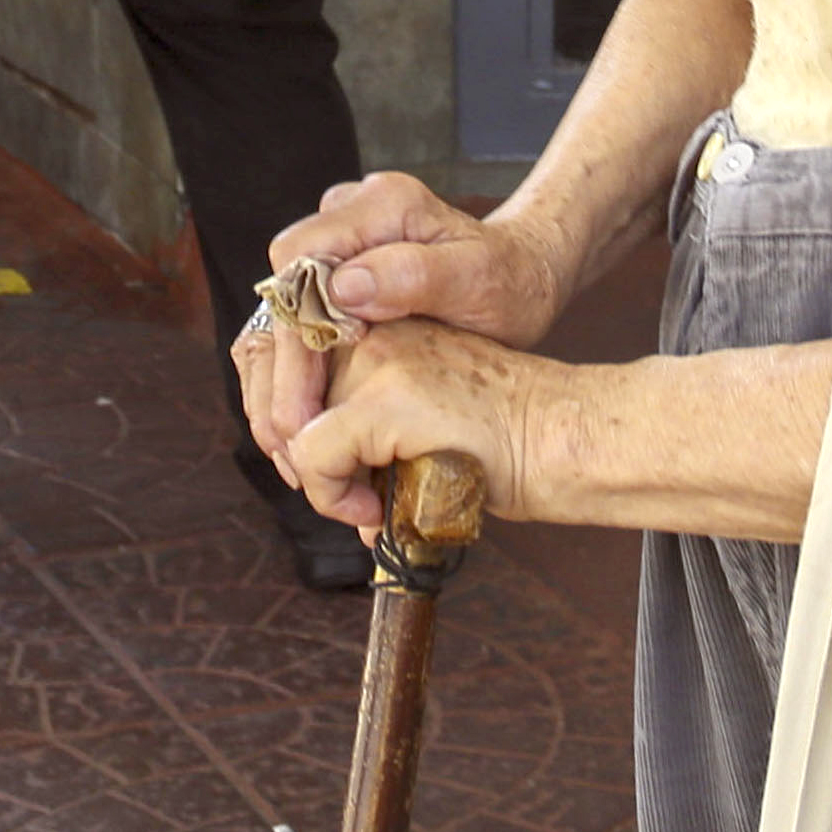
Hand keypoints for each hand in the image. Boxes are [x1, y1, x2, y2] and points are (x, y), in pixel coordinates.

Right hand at [237, 175, 572, 506]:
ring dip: (274, 382)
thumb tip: (341, 289)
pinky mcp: (332, 282)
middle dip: (280, 372)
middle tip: (293, 439)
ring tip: (289, 447)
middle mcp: (348, 218)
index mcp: (382, 206)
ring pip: (277, 319)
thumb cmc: (509, 282)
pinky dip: (289, 380)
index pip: (299, 258)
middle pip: (280, 296)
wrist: (522, 279)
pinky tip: (303, 430)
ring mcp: (337, 251)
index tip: (311, 393)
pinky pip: (292, 332)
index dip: (296, 331)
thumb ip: (414, 275)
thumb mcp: (480, 279)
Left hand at [276, 319, 562, 536]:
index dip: (275, 408)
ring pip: (288, 421)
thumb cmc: (500, 432)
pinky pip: (315, 454)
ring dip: (311, 476)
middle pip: (271, 380)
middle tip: (330, 489)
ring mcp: (376, 359)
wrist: (561, 435)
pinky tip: (373, 514)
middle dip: (286, 448)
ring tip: (358, 502)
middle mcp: (369, 326)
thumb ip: (360, 407)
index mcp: (373, 317)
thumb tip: (300, 455)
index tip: (309, 459)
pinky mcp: (387, 399)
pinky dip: (331, 496)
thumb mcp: (417, 399)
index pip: (278, 343)